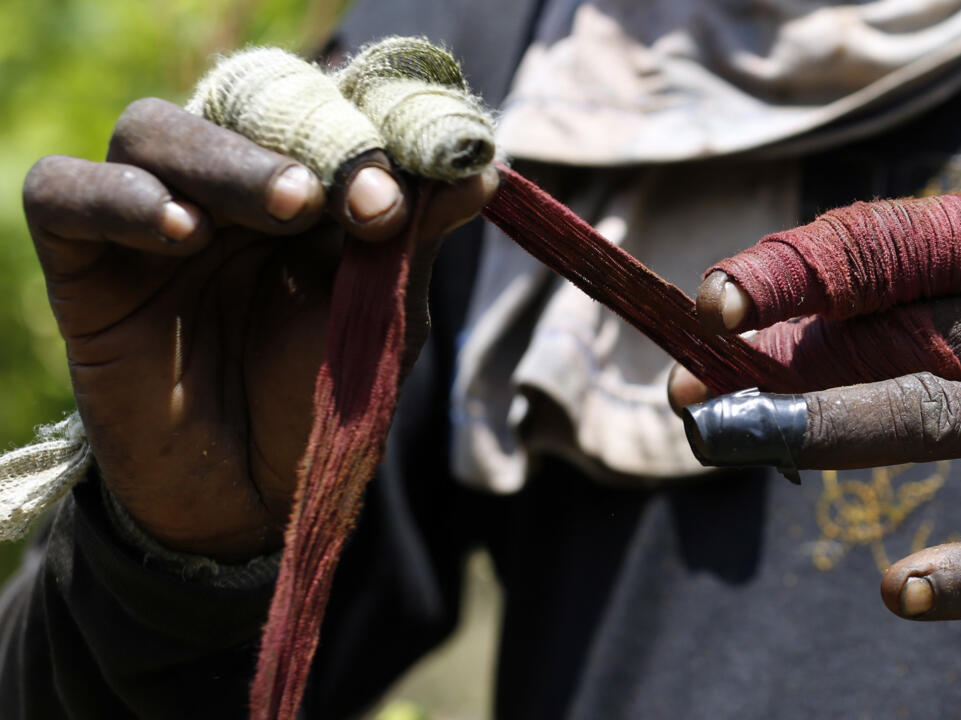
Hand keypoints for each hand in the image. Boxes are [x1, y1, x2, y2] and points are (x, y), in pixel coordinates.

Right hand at [23, 98, 494, 561]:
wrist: (250, 502)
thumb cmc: (322, 404)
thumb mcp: (384, 320)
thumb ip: (417, 242)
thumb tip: (482, 172)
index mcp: (300, 189)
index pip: (318, 109)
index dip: (365, 132)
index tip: (411, 190)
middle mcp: (222, 190)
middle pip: (240, 107)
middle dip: (309, 142)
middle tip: (364, 198)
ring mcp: (150, 222)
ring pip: (153, 131)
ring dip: (226, 158)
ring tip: (289, 205)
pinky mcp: (84, 266)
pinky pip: (64, 193)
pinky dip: (120, 198)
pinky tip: (180, 232)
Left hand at [672, 182, 960, 619]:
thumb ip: (913, 264)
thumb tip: (760, 306)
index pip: (901, 242)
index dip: (799, 270)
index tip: (714, 302)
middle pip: (898, 333)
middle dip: (784, 358)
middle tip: (688, 384)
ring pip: (935, 418)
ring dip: (820, 428)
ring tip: (722, 436)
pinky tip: (897, 591)